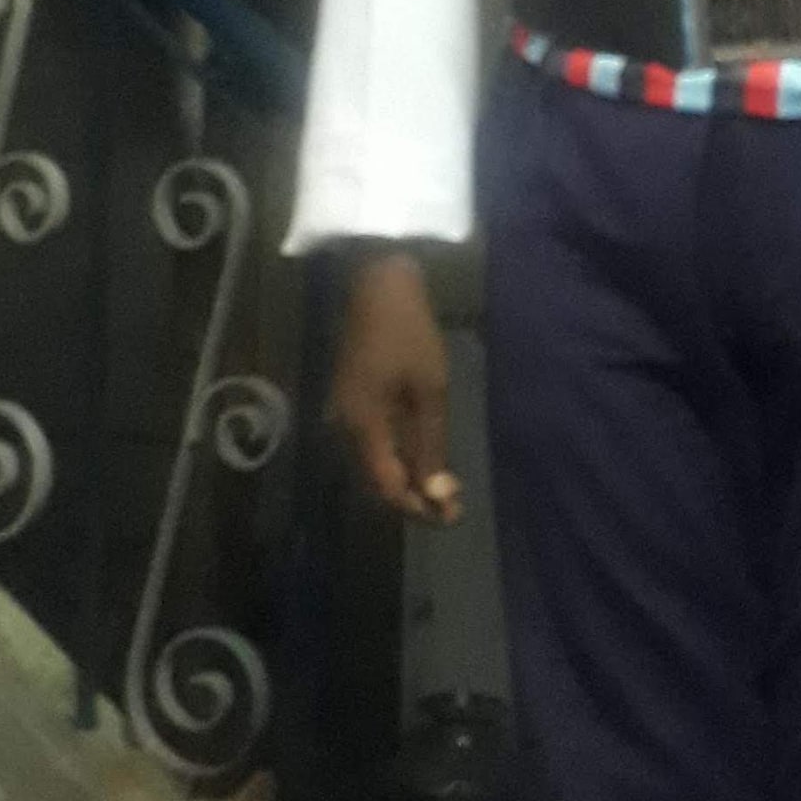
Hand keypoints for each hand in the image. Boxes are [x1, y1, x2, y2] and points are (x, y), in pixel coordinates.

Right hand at [329, 250, 463, 524]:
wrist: (377, 285)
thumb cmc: (408, 332)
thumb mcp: (430, 390)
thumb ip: (431, 444)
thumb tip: (438, 494)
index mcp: (361, 426)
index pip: (386, 488)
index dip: (417, 508)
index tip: (451, 515)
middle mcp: (346, 428)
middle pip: (378, 481)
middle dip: (415, 498)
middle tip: (454, 504)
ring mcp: (347, 415)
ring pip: (377, 464)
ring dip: (409, 479)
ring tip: (446, 487)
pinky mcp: (354, 403)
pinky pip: (376, 444)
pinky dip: (400, 457)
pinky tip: (425, 458)